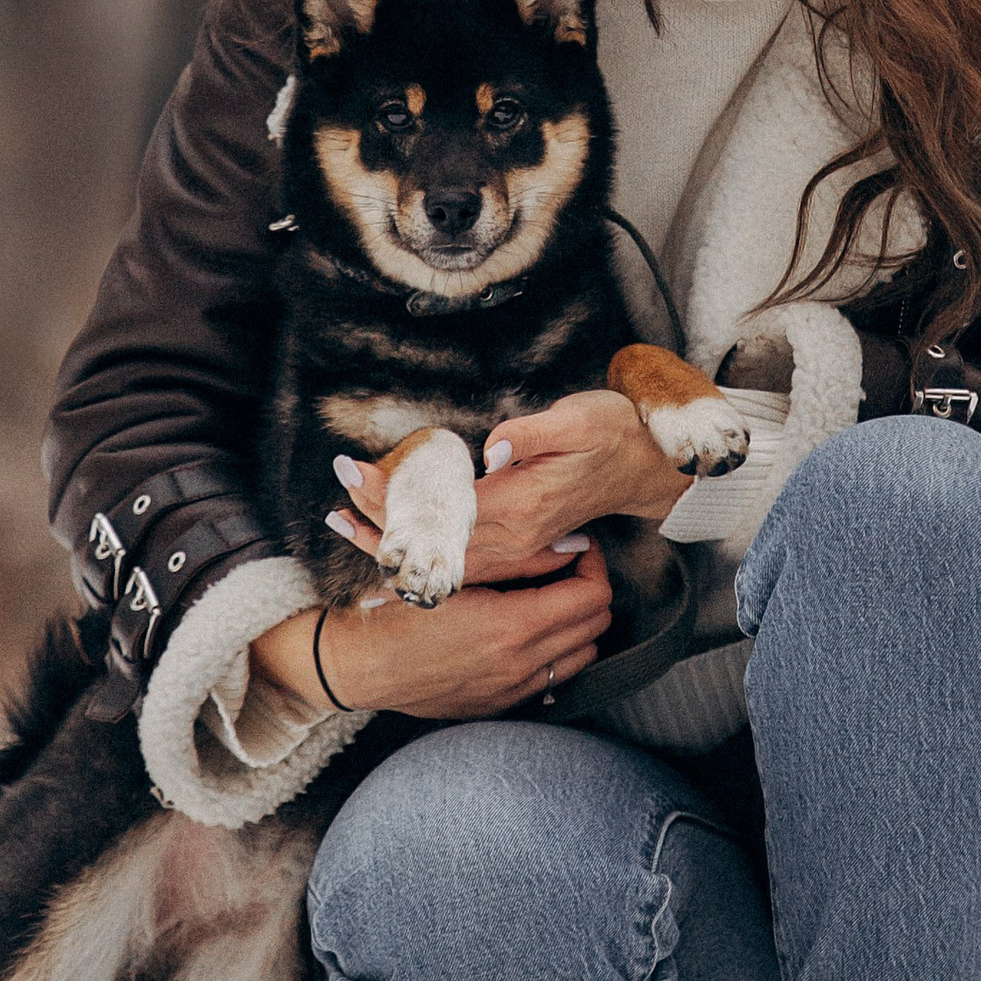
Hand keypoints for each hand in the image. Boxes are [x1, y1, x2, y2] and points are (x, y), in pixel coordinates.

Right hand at [249, 545, 614, 721]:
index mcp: (512, 626)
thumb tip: (573, 545)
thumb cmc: (402, 611)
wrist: (363, 666)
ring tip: (554, 599)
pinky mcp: (502, 706)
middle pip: (595, 626)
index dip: (594, 565)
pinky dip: (556, 655)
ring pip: (582, 657)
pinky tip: (533, 635)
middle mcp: (520, 664)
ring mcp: (513, 690)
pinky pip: (553, 680)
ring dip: (579, 626)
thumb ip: (524, 560)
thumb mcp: (460, 574)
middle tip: (572, 568)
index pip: (592, 595)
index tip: (581, 548)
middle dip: (591, 591)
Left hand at [326, 391, 684, 586]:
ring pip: (443, 554)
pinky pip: (461, 560)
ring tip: (345, 525)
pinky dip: (422, 557)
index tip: (355, 474)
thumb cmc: (612, 434)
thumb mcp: (577, 419)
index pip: (445, 503)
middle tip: (334, 504)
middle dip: (380, 521)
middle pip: (435, 536)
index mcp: (522, 503)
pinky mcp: (518, 545)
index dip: (397, 491)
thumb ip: (529, 435)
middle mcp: (515, 534)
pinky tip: (392, 557)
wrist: (646, 467)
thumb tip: (490, 450)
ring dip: (394, 541)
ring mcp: (517, 546)